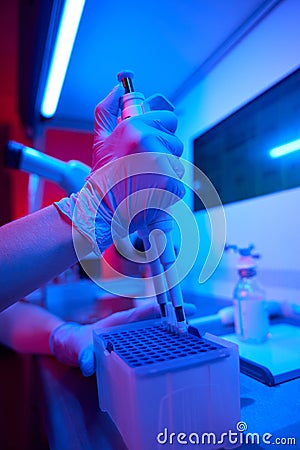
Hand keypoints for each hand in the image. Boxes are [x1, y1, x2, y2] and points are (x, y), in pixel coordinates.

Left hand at [49, 302, 195, 375]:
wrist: (72, 347)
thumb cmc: (76, 344)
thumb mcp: (79, 348)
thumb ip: (84, 355)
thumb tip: (89, 364)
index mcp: (122, 322)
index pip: (148, 313)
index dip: (168, 310)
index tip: (188, 309)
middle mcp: (131, 328)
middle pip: (158, 322)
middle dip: (177, 322)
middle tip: (197, 328)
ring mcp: (133, 338)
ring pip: (157, 333)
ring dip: (172, 335)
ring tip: (193, 343)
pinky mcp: (133, 348)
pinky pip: (151, 345)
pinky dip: (164, 347)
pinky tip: (175, 356)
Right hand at [55, 85, 184, 254]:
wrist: (101, 209)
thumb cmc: (102, 176)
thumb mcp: (100, 139)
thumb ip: (108, 110)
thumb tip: (117, 89)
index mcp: (134, 126)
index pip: (168, 119)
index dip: (160, 133)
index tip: (147, 146)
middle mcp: (148, 140)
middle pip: (175, 142)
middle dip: (164, 155)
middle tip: (142, 168)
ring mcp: (159, 161)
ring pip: (177, 165)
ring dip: (166, 175)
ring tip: (144, 182)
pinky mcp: (167, 182)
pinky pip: (178, 185)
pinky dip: (167, 193)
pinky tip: (149, 193)